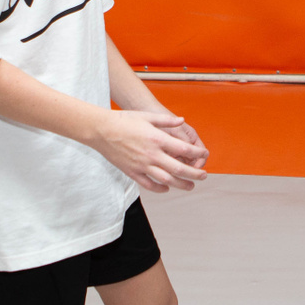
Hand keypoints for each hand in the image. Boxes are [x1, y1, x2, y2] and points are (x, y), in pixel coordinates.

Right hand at [86, 110, 209, 192]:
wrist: (100, 130)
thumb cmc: (124, 120)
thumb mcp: (147, 116)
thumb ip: (166, 120)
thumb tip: (182, 121)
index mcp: (157, 139)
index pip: (184, 150)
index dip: (197, 154)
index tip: (204, 155)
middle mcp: (152, 154)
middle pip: (179, 169)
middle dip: (195, 174)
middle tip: (204, 176)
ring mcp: (142, 165)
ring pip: (166, 180)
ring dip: (181, 184)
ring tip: (191, 186)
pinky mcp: (132, 172)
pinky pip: (149, 185)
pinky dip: (160, 189)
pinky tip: (167, 188)